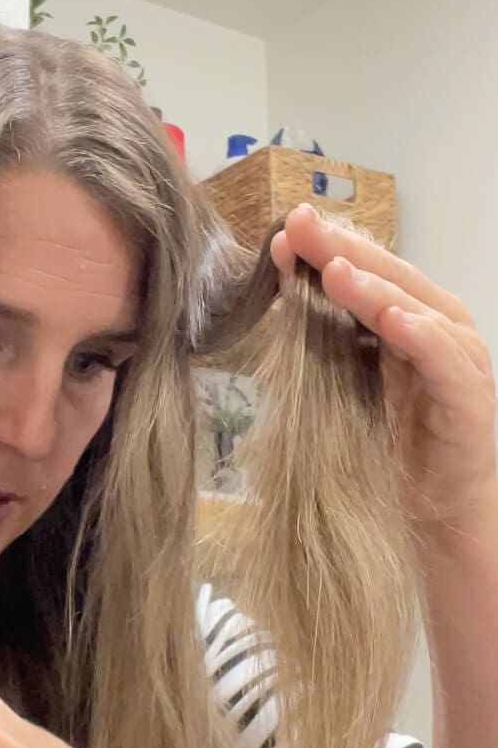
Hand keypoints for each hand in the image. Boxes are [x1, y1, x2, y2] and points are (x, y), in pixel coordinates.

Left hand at [271, 204, 496, 531]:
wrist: (430, 522)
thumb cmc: (385, 453)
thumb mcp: (341, 387)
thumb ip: (319, 341)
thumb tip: (277, 295)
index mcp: (404, 324)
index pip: (365, 273)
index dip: (326, 248)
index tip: (283, 227)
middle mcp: (436, 332)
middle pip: (390, 278)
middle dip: (342, 251)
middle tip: (301, 226)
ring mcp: (458, 364)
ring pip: (418, 310)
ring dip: (375, 288)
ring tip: (335, 271)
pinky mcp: (469, 401)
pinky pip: (445, 361)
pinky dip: (421, 337)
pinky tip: (393, 321)